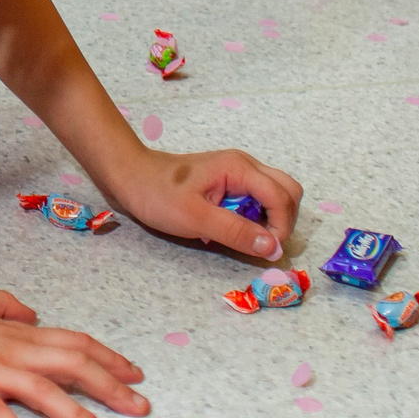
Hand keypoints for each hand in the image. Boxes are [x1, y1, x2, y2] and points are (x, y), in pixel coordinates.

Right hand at [0, 288, 147, 417]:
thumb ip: (5, 304)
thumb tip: (32, 314)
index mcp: (16, 333)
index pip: (73, 342)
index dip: (107, 357)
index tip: (135, 374)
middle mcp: (12, 350)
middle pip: (72, 365)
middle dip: (111, 387)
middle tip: (140, 408)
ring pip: (44, 392)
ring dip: (78, 415)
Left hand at [101, 145, 302, 263]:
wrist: (130, 176)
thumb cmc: (158, 195)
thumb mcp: (196, 218)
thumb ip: (236, 231)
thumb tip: (274, 247)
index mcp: (240, 168)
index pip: (283, 197)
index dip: (282, 228)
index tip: (267, 251)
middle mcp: (245, 166)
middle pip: (288, 191)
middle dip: (284, 221)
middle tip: (262, 244)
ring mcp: (238, 172)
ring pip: (276, 194)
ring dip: (271, 219)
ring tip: (246, 237)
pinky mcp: (230, 182)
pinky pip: (258, 198)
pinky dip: (256, 216)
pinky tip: (234, 228)